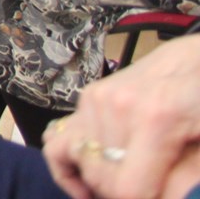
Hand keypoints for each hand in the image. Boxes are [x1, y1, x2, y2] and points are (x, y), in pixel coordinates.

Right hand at [43, 33, 199, 198]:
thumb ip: (183, 176)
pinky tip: (80, 180)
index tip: (152, 197)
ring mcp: (98, 98)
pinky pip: (59, 137)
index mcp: (155, 121)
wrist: (198, 60)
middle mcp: (116, 106)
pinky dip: (65, 163)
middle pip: (100, 175)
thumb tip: (156, 195)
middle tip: (141, 189)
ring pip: (77, 160)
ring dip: (95, 180)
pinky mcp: (90, 95)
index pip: (126, 188)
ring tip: (113, 188)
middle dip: (114, 192)